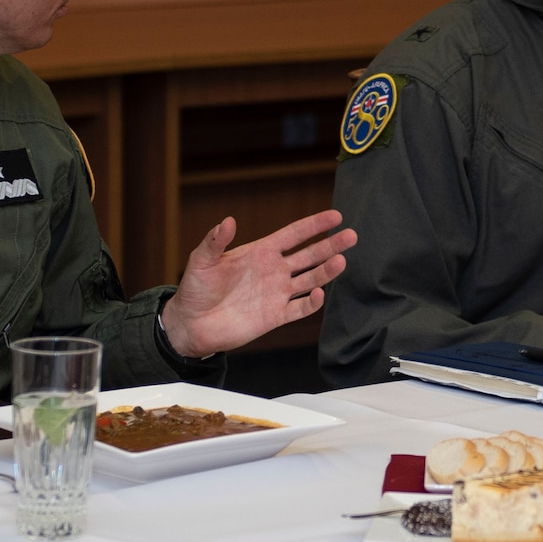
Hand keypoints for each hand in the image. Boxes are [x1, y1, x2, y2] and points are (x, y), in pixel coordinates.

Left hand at [160, 210, 356, 357]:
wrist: (191, 325)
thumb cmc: (195, 290)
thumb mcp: (201, 261)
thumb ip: (215, 241)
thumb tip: (229, 220)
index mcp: (260, 252)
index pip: (294, 235)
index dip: (314, 225)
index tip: (335, 217)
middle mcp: (274, 270)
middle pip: (310, 255)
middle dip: (331, 245)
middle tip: (351, 236)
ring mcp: (277, 293)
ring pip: (310, 279)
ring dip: (327, 271)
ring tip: (342, 261)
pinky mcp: (275, 316)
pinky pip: (300, 308)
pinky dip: (312, 302)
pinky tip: (320, 293)